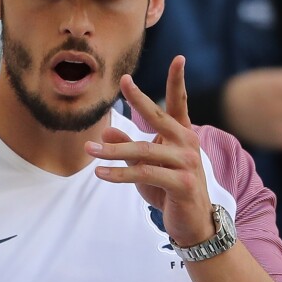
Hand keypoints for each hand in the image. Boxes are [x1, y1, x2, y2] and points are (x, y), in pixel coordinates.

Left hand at [85, 55, 213, 246]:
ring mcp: (187, 163)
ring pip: (143, 151)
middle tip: (124, 81)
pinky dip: (119, 173)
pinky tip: (100, 172)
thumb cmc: (169, 190)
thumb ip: (128, 146)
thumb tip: (107, 128)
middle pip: (159, 117)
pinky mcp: (182, 183)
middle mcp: (188, 143)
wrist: (192, 223)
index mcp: (182, 135)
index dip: (178, 81)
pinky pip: (144, 173)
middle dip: (140, 98)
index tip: (178, 58)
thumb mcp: (145, 166)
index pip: (180, 103)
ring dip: (112, 151)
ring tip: (89, 149)